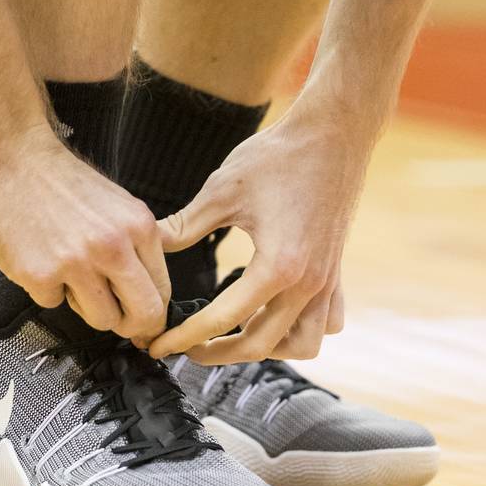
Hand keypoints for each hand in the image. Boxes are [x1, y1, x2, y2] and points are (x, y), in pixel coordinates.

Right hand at [0, 127, 171, 340]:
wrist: (6, 155)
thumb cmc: (62, 182)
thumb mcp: (120, 204)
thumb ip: (143, 243)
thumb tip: (160, 288)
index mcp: (139, 228)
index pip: (163, 291)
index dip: (153, 314)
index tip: (143, 324)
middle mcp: (114, 248)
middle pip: (143, 315)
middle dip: (133, 326)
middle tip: (118, 320)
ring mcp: (76, 263)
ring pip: (102, 320)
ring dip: (86, 307)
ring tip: (69, 274)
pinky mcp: (39, 275)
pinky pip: (54, 304)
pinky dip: (46, 289)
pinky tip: (37, 258)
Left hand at [148, 111, 356, 362]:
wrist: (334, 133)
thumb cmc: (280, 157)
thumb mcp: (222, 189)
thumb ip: (184, 225)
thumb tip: (150, 246)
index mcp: (278, 266)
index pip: (223, 320)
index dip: (184, 337)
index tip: (159, 344)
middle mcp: (308, 283)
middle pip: (259, 344)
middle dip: (216, 353)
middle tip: (185, 347)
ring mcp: (327, 280)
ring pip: (303, 345)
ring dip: (268, 349)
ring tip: (235, 337)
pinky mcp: (335, 272)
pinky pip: (328, 322)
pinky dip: (302, 330)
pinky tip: (278, 317)